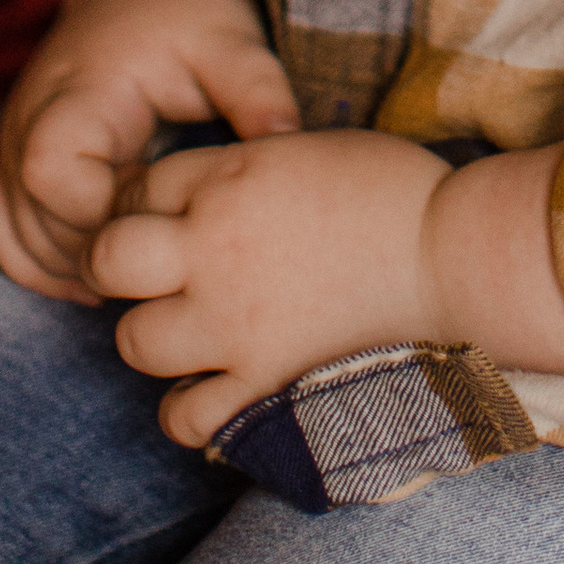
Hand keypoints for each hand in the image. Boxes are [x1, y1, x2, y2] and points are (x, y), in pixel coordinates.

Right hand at [0, 0, 298, 300]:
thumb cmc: (186, 12)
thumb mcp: (230, 39)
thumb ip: (257, 89)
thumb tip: (289, 143)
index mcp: (79, 91)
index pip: (52, 174)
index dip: (103, 216)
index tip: (163, 217)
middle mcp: (30, 121)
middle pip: (33, 219)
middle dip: (98, 253)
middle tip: (165, 254)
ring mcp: (14, 146)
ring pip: (13, 238)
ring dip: (71, 268)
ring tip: (142, 264)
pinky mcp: (17, 165)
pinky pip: (3, 236)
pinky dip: (41, 266)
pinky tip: (102, 270)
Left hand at [87, 128, 448, 442]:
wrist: (454, 255)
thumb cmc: (393, 188)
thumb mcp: (305, 146)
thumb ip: (244, 168)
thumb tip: (205, 193)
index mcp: (230, 176)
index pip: (139, 189)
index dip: (146, 205)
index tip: (169, 221)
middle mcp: (214, 248)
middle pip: (109, 261)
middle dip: (118, 266)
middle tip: (155, 276)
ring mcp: (232, 323)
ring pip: (135, 342)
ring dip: (156, 336)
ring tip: (192, 333)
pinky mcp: (260, 383)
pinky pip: (184, 416)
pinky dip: (190, 409)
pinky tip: (216, 389)